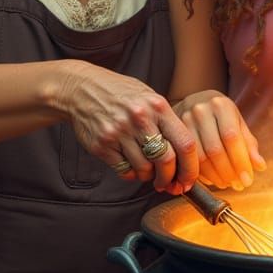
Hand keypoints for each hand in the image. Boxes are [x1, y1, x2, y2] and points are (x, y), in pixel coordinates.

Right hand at [51, 59, 198, 193]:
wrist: (82, 89)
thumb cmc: (121, 94)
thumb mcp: (149, 97)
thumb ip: (167, 122)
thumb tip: (186, 157)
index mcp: (158, 106)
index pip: (185, 143)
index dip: (191, 168)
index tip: (189, 180)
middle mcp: (140, 119)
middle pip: (166, 161)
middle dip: (170, 178)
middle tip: (169, 184)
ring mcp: (119, 132)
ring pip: (144, 169)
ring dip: (149, 176)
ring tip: (148, 170)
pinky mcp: (102, 145)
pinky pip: (124, 171)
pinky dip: (131, 174)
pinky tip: (132, 165)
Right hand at [174, 90, 265, 190]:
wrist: (194, 102)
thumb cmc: (221, 115)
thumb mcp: (237, 122)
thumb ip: (248, 144)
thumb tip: (260, 166)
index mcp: (221, 105)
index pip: (232, 137)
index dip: (240, 162)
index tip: (248, 180)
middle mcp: (201, 111)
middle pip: (215, 150)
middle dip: (228, 172)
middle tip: (237, 185)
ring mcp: (184, 121)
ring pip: (199, 158)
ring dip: (215, 176)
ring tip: (226, 183)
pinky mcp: (174, 134)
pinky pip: (187, 160)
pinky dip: (201, 174)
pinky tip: (211, 179)